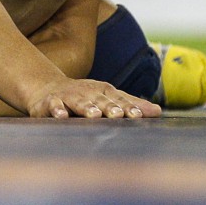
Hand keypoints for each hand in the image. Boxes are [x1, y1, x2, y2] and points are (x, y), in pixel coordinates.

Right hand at [25, 78, 161, 118]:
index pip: (117, 99)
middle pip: (99, 100)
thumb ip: (130, 103)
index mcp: (101, 91)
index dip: (127, 107)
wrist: (47, 88)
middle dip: (108, 107)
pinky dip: (56, 110)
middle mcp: (86, 92)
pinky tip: (61, 116)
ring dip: (86, 107)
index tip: (138, 115)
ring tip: (94, 115)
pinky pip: (53, 106)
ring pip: (78, 102)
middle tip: (118, 115)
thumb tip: (158, 111)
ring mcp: (67, 96)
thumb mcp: (106, 97)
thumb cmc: (83, 96)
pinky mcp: (49, 103)